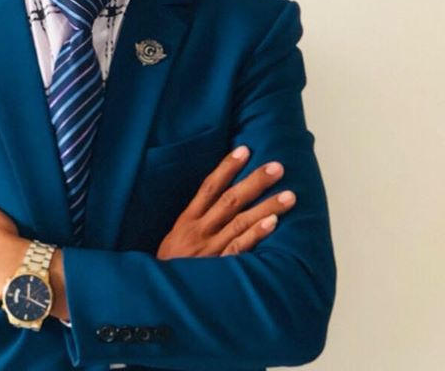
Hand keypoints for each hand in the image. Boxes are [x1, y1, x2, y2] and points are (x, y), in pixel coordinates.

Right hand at [156, 146, 296, 259]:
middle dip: (255, 181)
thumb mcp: (175, 238)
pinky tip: (273, 223)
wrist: (156, 295)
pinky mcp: (219, 268)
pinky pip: (240, 248)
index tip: (244, 150)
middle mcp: (199, 230)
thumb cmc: (169, 266)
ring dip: (266, 207)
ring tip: (289, 195)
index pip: (209, 187)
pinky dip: (256, 235)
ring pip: (240, 222)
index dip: (226, 167)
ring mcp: (210, 249)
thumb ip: (194, 221)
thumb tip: (216, 199)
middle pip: (230, 200)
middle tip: (277, 167)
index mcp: (187, 220)